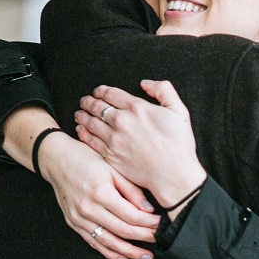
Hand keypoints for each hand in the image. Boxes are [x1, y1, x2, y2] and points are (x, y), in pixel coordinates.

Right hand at [36, 131, 159, 258]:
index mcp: (101, 193)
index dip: (150, 223)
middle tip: (160, 240)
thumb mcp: (112, 167)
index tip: (162, 224)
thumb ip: (131, 190)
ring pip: (109, 242)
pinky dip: (110, 253)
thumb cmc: (86, 159)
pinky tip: (124, 258)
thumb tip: (149, 210)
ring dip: (130, 252)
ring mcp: (79, 218)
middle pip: (123, 231)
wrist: (56, 159)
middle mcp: (88, 209)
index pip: (132, 215)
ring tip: (146, 256)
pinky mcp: (73, 223)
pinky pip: (94, 243)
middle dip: (145, 237)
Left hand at [75, 81, 206, 210]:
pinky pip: (90, 140)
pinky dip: (83, 133)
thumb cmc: (179, 145)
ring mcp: (114, 139)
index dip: (101, 90)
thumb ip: (164, 91)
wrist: (173, 174)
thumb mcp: (179, 111)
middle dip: (88, 101)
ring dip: (83, 116)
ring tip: (79, 114)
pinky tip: (81, 130)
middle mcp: (122, 121)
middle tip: (85, 101)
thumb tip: (145, 83)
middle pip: (97, 106)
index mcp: (137, 108)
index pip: (111, 93)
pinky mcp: (110, 155)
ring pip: (90, 122)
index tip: (98, 91)